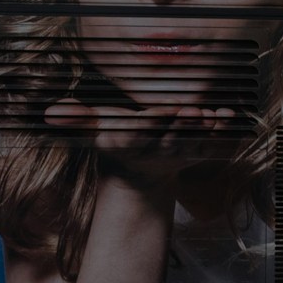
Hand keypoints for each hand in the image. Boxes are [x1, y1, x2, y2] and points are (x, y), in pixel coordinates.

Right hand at [44, 99, 243, 189]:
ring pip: (196, 138)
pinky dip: (224, 133)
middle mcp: (159, 145)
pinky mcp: (197, 151)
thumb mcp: (96, 130)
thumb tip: (51, 112)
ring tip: (217, 115)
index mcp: (136, 136)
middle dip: (185, 122)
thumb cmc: (117, 140)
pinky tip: (231, 118)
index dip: (159, 118)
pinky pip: (213, 143)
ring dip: (208, 128)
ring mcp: (181, 150)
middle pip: (174, 131)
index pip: (148, 125)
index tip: (170, 109)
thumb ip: (78, 118)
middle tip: (195, 111)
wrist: (140, 172)